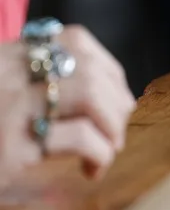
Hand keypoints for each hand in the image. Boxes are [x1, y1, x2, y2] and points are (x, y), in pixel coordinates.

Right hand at [0, 26, 135, 181]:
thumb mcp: (2, 95)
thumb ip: (32, 84)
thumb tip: (105, 99)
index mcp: (5, 58)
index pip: (74, 40)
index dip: (108, 69)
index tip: (117, 97)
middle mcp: (6, 75)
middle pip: (89, 68)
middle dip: (117, 101)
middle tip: (115, 132)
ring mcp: (9, 108)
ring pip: (89, 94)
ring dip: (112, 125)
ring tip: (107, 149)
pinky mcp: (12, 146)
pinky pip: (80, 137)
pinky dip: (100, 153)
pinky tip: (92, 169)